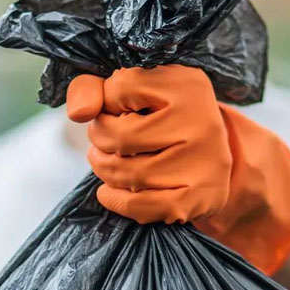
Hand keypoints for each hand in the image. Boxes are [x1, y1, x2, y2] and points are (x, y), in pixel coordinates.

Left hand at [66, 65, 289, 274]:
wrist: (210, 152)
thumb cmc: (159, 115)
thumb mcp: (129, 90)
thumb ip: (90, 88)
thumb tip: (79, 112)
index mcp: (186, 83)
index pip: (121, 87)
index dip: (106, 101)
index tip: (117, 107)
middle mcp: (202, 120)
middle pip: (120, 136)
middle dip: (99, 139)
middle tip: (103, 139)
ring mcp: (204, 162)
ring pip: (128, 173)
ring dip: (104, 169)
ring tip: (105, 161)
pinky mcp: (199, 196)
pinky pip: (142, 205)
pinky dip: (116, 200)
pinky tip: (108, 191)